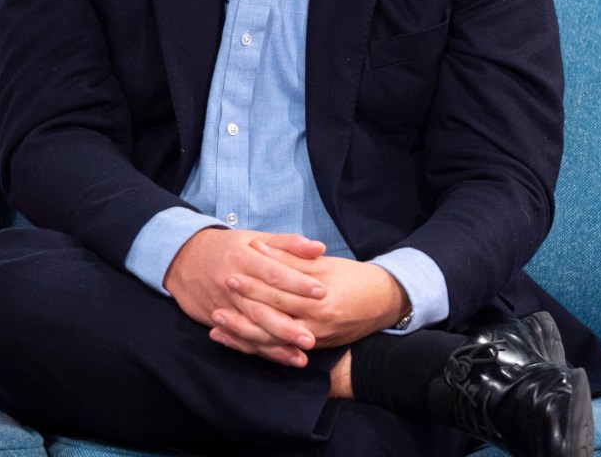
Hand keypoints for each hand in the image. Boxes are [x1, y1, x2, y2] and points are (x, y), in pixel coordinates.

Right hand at [163, 228, 326, 365]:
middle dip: (287, 324)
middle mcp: (233, 283)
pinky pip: (241, 338)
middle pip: (262, 306)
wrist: (184, 258)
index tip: (321, 292)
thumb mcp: (255, 238)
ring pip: (252, 327)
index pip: (274, 273)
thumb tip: (320, 247)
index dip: (297, 283)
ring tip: (301, 355)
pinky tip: (283, 359)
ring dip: (276, 343)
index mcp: (244, 258)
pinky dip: (262, 350)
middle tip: (312, 337)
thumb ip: (288, 244)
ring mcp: (224, 304)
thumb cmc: (228, 247)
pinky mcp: (218, 320)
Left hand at [212, 238, 409, 350]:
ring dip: (243, 335)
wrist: (384, 302)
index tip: (231, 275)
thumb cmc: (354, 277)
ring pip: (272, 341)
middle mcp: (315, 323)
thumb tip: (259, 248)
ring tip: (217, 328)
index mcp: (318, 298)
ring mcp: (314, 339)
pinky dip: (257, 348)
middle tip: (216, 302)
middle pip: (271, 318)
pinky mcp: (313, 347)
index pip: (279, 291)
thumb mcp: (324, 264)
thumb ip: (291, 258)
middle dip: (242, 311)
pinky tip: (237, 343)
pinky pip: (280, 351)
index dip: (254, 284)